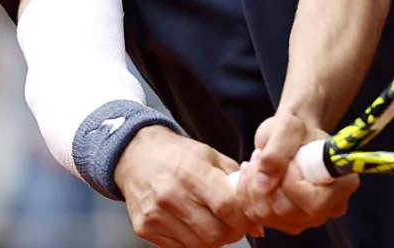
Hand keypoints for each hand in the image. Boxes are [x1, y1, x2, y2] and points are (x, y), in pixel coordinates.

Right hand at [114, 125, 260, 246]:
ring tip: (213, 222)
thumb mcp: (210, 156)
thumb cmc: (177, 154)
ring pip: (200, 245)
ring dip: (214, 239)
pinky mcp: (145, 228)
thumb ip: (236, 184)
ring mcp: (156, 215)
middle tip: (233, 224)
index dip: (243, 218)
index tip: (248, 217)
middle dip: (232, 233)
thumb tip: (257, 220)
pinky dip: (193, 242)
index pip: (226, 207)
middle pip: (215, 233)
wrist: (136, 155)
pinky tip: (194, 225)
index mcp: (192, 172)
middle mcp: (172, 195)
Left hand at [235, 114, 358, 234]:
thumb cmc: (298, 127)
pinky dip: (247, 194)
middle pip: (287, 211)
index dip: (291, 184)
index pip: (314, 203)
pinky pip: (259, 217)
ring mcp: (307, 218)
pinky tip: (252, 174)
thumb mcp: (288, 128)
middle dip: (266, 181)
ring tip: (256, 161)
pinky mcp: (287, 221)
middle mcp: (328, 208)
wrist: (293, 134)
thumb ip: (277, 152)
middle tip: (261, 155)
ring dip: (252, 186)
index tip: (285, 160)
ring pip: (268, 216)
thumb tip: (264, 184)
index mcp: (342, 184)